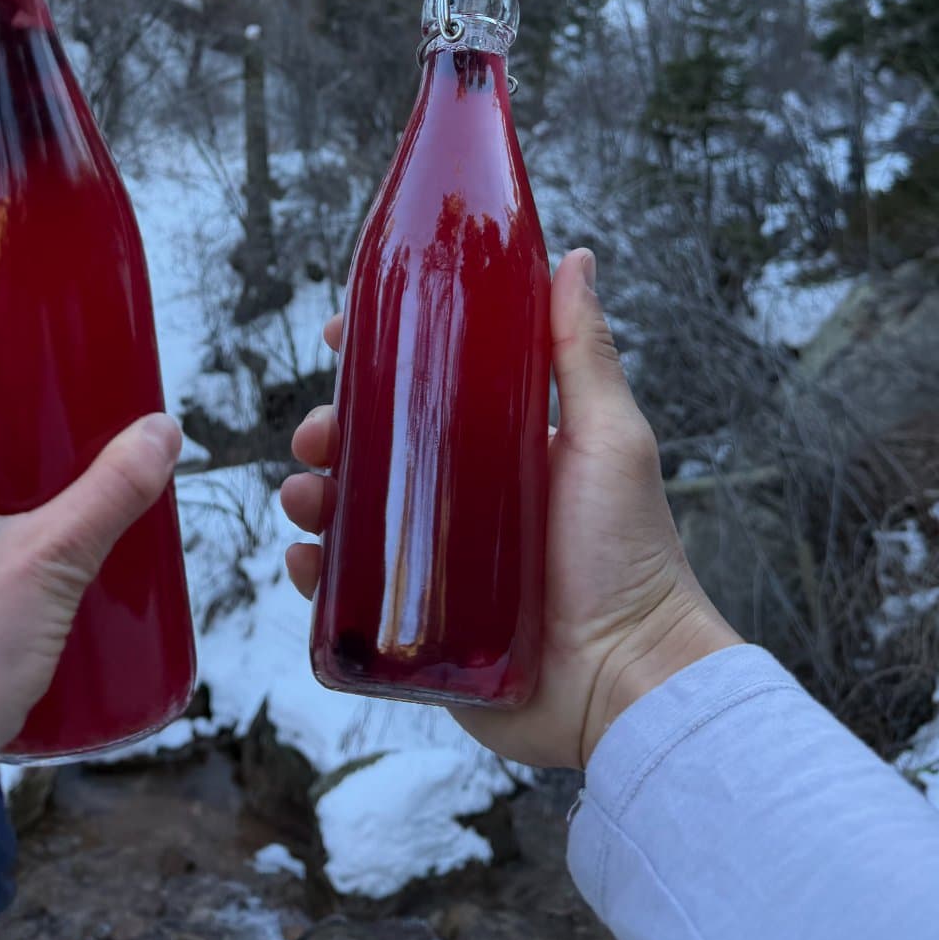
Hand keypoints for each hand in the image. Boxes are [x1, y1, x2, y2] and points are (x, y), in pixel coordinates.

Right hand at [280, 248, 738, 767]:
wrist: (629, 682)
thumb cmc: (632, 554)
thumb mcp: (610, 438)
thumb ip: (584, 354)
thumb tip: (573, 257)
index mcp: (500, 450)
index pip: (424, 389)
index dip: (377, 359)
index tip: (340, 330)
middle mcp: (463, 503)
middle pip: (374, 450)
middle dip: (329, 430)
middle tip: (316, 432)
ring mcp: (437, 568)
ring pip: (352, 518)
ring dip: (313, 497)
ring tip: (306, 498)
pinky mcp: (419, 631)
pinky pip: (350, 598)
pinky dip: (317, 577)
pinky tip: (306, 561)